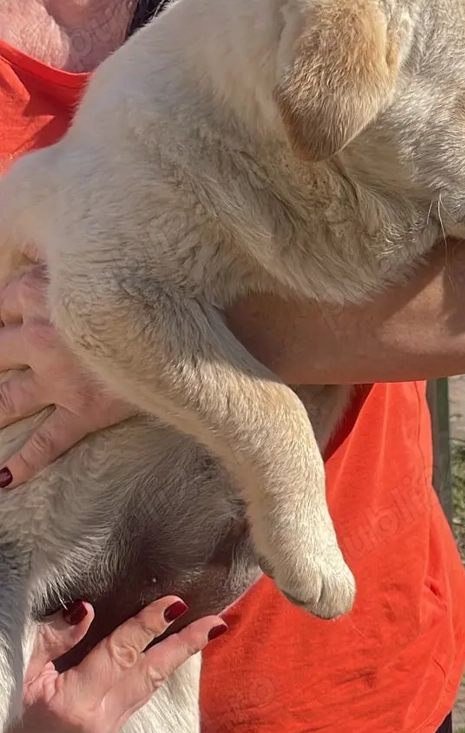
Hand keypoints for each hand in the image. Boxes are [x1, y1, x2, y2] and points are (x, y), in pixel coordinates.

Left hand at [0, 263, 133, 483]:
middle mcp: (40, 335)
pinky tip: (5, 478)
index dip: (1, 318)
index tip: (3, 327)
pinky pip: (47, 441)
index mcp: (40, 292)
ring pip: (7, 399)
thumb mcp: (102, 258)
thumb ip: (71, 262)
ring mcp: (57, 377)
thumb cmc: (144, 285)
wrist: (178, 326)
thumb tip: (50, 253)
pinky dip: (24, 461)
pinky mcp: (83, 409)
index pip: (2, 303)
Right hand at [0, 597, 225, 732]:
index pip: (121, 655)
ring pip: (147, 688)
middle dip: (184, 646)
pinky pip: (137, 695)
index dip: (147, 626)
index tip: (173, 603)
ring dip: (175, 658)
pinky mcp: (103, 732)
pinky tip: (168, 654)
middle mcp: (98, 722)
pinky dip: (153, 672)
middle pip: (149, 675)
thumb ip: (55, 636)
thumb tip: (89, 612)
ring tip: (203, 633)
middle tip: (216, 622)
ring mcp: (103, 731)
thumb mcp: (19, 659)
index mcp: (75, 704)